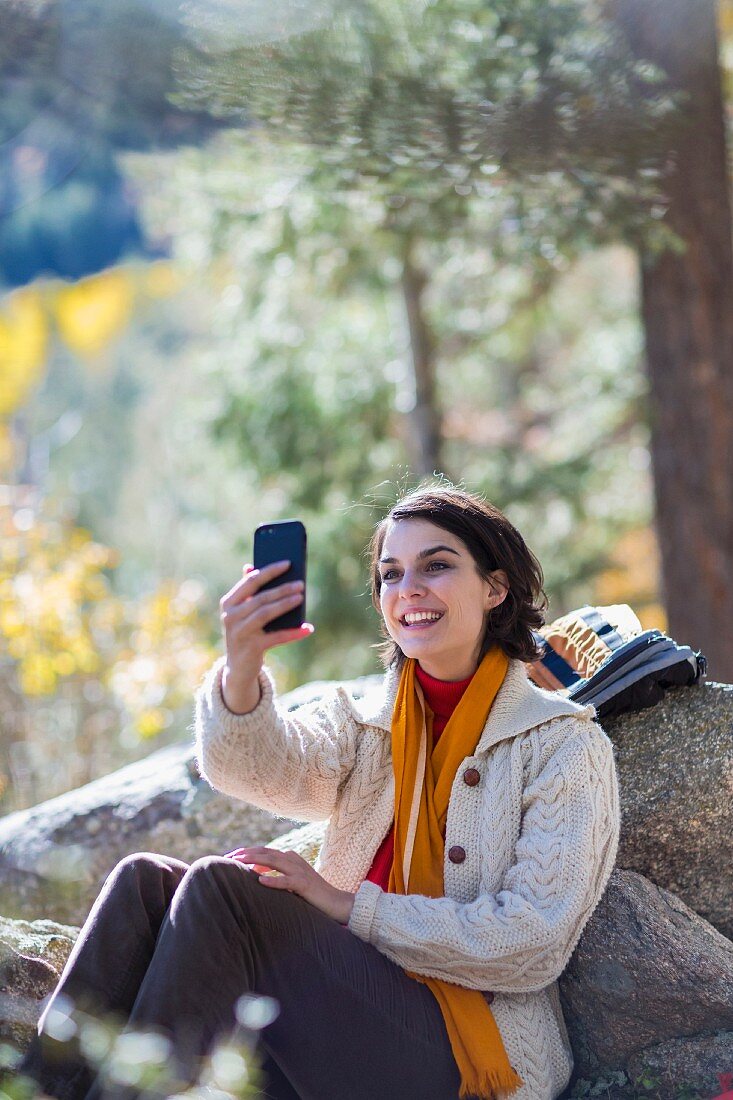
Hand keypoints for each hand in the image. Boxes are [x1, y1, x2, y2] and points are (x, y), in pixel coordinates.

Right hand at [219, 562, 313, 713]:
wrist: (237, 667)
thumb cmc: (245, 632)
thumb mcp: (244, 612)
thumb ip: (249, 591)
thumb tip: (252, 566)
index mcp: (228, 603)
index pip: (250, 581)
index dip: (270, 571)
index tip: (288, 563)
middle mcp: (230, 616)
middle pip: (260, 598)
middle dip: (282, 589)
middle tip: (300, 583)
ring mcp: (239, 632)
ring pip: (266, 614)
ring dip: (285, 605)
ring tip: (300, 598)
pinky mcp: (251, 648)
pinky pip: (276, 637)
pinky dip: (292, 633)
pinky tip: (307, 628)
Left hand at [225, 846, 355, 924]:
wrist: (335, 902)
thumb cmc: (311, 895)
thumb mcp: (290, 883)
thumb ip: (276, 876)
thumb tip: (255, 877)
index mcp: (289, 857)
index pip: (264, 851)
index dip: (246, 851)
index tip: (229, 856)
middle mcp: (293, 859)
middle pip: (266, 852)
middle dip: (246, 853)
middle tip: (228, 857)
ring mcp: (300, 870)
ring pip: (274, 861)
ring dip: (255, 860)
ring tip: (239, 862)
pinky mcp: (305, 883)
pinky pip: (287, 880)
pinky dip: (273, 880)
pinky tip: (260, 881)